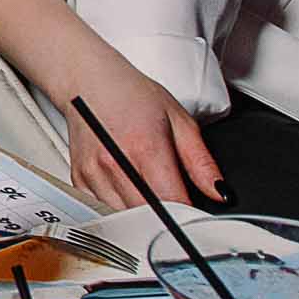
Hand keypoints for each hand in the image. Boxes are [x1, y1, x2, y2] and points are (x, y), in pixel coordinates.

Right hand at [59, 49, 224, 214]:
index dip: (189, 213)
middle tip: (175, 200)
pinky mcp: (79, 180)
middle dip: (167, 215)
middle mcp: (115, 163)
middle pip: (148, 215)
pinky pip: (104, 210)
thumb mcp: (178, 119)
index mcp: (145, 147)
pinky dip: (119, 207)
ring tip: (147, 187)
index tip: (196, 213)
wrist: (87, 80)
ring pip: (125, 218)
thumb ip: (201, 162)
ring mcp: (93, 173)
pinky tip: (126, 186)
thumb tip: (219, 193)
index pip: (172, 203)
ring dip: (141, 213)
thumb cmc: (130, 95)